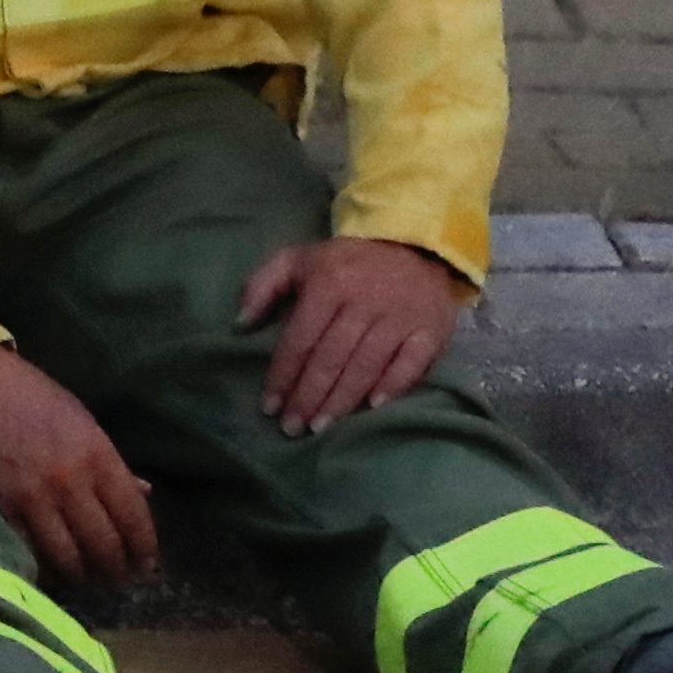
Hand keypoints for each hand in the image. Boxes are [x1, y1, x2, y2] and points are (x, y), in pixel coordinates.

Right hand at [0, 345, 159, 589]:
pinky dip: (43, 567)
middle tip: (121, 581)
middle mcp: (69, 481)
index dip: (143, 545)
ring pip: (66, 556)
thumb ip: (111, 462)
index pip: (131, 513)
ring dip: (82, 575)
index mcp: (97, 454)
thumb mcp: (82, 421)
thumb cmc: (31, 398)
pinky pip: (27, 551)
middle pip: (103, 542)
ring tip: (90, 582)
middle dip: (117, 569)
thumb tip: (143, 493)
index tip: (147, 563)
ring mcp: (32, 499)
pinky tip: (52, 575)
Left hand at [238, 236, 468, 436]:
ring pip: (366, 366)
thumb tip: (241, 325)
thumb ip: (263, 285)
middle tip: (293, 428)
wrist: (416, 245)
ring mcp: (402, 316)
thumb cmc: (349, 264)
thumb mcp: (300, 260)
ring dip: (341, 401)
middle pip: (331, 359)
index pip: (301, 340)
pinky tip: (373, 406)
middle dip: (308, 397)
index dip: (283, 377)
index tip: (270, 407)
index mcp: (331, 283)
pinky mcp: (431, 328)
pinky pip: (411, 363)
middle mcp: (367, 300)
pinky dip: (393, 386)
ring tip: (320, 426)